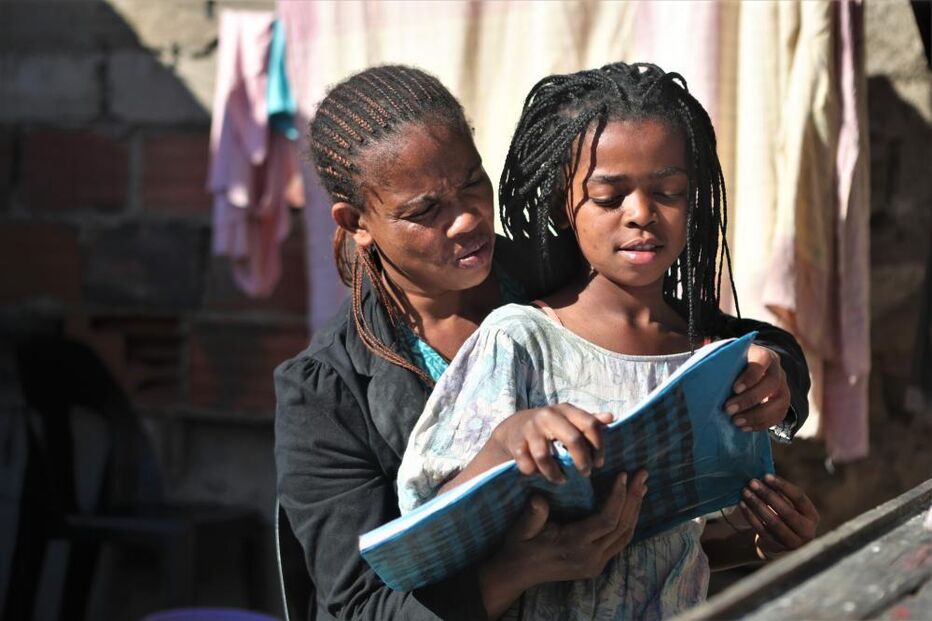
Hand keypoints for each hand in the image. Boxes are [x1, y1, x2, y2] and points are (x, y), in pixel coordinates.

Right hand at [478, 471, 647, 615]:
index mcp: (574, 545)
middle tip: (642, 474)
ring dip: (635, 509)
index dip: (618, 497)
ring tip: (641, 486)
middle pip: (622, 526)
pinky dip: (628, 522)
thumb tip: (539, 498)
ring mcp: (596, 564)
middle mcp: (590, 558)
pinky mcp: (597, 565)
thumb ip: (533, 514)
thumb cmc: (520, 545)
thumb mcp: (522, 528)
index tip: (623, 474)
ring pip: (625, 535)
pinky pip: (620, 542)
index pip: (607, 520)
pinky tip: (631, 506)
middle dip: (633, 498)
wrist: (518, 573)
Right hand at [491, 404, 613, 482]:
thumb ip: (590, 420)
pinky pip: (527, 465)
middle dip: (582, 461)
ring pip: (544, 455)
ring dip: (555, 473)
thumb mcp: (570, 420)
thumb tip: (612, 417)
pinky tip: (541, 476)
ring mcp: (530, 429)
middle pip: (573, 439)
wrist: (516, 427)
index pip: (590, 424)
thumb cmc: (551, 426)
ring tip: (562, 480)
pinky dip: (535, 474)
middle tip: (585, 474)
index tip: (599, 463)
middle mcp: (548, 416)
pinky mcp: (516, 444)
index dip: (599, 446)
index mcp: (566, 410)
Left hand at [725, 344, 790, 431]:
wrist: (746, 372)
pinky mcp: (782, 403)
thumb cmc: (732, 365)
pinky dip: (762, 424)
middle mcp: (776, 370)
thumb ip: (721, 365)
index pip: (763, 360)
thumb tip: (701, 377)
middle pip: (771, 383)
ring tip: (736, 422)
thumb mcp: (727, 360)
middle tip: (729, 409)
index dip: (751, 376)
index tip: (734, 389)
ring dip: (757, 415)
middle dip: (750, 399)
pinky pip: (779, 416)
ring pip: (780, 402)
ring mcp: (783, 387)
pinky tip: (745, 428)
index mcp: (762, 355)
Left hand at [740, 474, 818, 560]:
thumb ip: (781, 493)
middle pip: (787, 511)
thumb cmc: (783, 515)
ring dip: (757, 505)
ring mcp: (793, 542)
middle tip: (752, 482)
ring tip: (745, 492)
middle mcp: (807, 531)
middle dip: (767, 495)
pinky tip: (742, 505)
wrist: (778, 541)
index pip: (799, 497)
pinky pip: (762, 531)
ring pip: (774, 522)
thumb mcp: (789, 505)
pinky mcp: (778, 548)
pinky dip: (751, 516)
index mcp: (812, 515)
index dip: (782, 485)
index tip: (765, 476)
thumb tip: (764, 475)